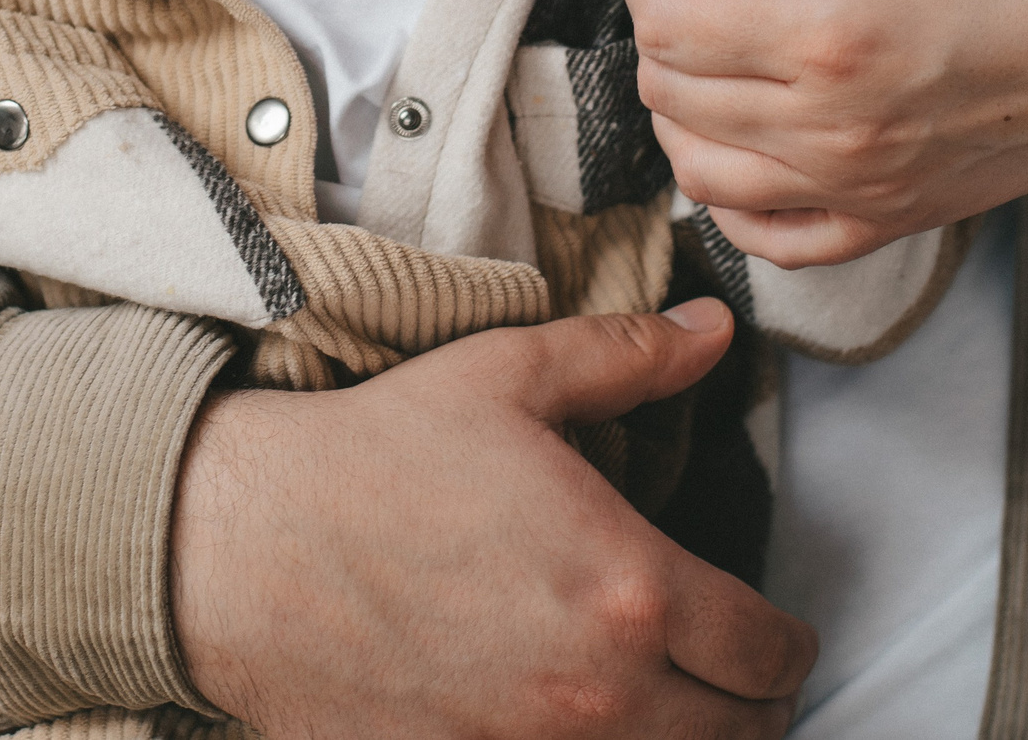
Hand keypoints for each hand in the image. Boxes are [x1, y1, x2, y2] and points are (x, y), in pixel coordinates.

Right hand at [172, 300, 812, 737]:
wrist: (240, 547)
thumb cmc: (375, 456)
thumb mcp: (508, 375)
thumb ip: (627, 356)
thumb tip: (715, 329)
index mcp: (628, 587)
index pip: (766, 651)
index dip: (787, 643)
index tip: (774, 632)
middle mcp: (598, 692)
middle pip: (739, 735)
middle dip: (752, 702)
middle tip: (735, 672)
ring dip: (686, 738)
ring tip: (673, 704)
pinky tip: (578, 724)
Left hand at [623, 0, 1027, 266]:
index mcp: (836, 31)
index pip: (671, 24)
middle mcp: (837, 124)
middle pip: (672, 95)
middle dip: (660, 35)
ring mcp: (863, 185)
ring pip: (701, 173)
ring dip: (683, 114)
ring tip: (714, 59)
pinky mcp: (894, 220)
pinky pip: (773, 240)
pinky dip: (734, 200)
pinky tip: (747, 144)